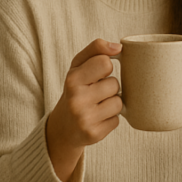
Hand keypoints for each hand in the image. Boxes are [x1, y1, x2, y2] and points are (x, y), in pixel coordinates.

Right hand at [46, 39, 123, 181]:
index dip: (105, 67)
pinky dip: (110, 118)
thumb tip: (118, 46)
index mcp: (72, 80)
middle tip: (95, 93)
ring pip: (119, 103)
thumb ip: (96, 49)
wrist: (63, 127)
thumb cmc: (76, 89)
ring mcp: (84, 119)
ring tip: (97, 106)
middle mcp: (76, 100)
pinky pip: (117, 120)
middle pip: (115, 84)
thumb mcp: (78, 66)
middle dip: (109, 87)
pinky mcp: (94, 134)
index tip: (96, 74)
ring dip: (112, 103)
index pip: (105, 62)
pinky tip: (97, 119)